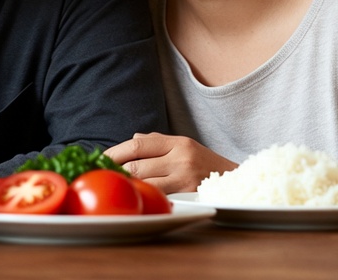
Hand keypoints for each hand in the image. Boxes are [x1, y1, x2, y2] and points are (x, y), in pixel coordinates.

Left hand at [104, 132, 235, 192]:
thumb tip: (133, 139)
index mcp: (177, 142)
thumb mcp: (185, 145)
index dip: (116, 152)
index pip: (138, 144)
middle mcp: (180, 157)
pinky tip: (135, 197)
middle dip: (116, 170)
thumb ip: (158, 142)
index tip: (101, 158)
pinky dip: (145, 196)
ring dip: (127, 185)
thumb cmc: (205, 163)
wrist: (236, 181)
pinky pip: (159, 196)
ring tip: (113, 185)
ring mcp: (185, 177)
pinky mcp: (189, 195)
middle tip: (100, 174)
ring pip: (145, 182)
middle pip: (138, 164)